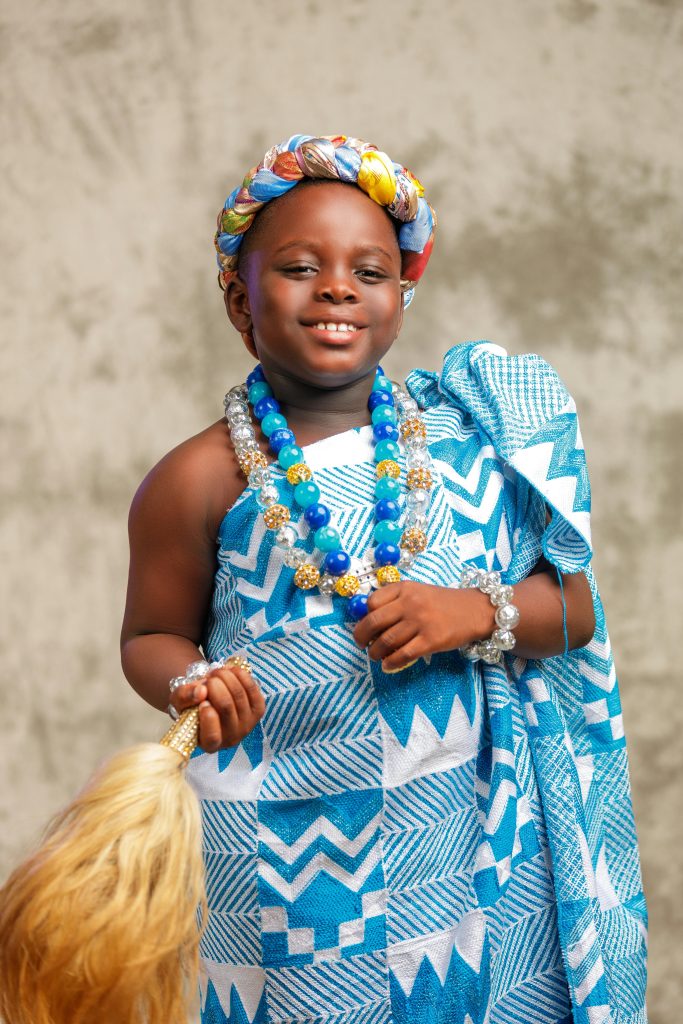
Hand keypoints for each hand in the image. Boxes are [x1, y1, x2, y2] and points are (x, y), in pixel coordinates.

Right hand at [170, 663, 265, 751]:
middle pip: (227, 707)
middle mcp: (230, 738)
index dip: (208, 717)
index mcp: (209, 744)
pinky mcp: (258, 710)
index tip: (202, 702)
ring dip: (225, 676)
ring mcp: (247, 725)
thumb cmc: (191, 705)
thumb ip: (184, 697)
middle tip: (207, 679)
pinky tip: (230, 671)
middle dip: (214, 685)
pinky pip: (252, 689)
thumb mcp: (178, 702)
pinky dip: (240, 675)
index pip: (213, 737)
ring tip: (215, 674)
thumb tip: (201, 691)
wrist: (209, 698)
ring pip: (239, 694)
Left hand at [353, 581, 492, 671]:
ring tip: (375, 656)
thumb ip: (396, 601)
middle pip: (374, 622)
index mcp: (405, 588)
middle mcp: (411, 603)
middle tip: (361, 644)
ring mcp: (421, 622)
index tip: (367, 626)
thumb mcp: (418, 592)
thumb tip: (370, 623)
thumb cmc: (443, 603)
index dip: (365, 616)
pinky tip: (387, 666)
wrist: (475, 610)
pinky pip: (404, 654)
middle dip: (361, 636)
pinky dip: (391, 663)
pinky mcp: (431, 640)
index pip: (372, 602)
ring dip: (375, 652)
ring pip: (386, 641)